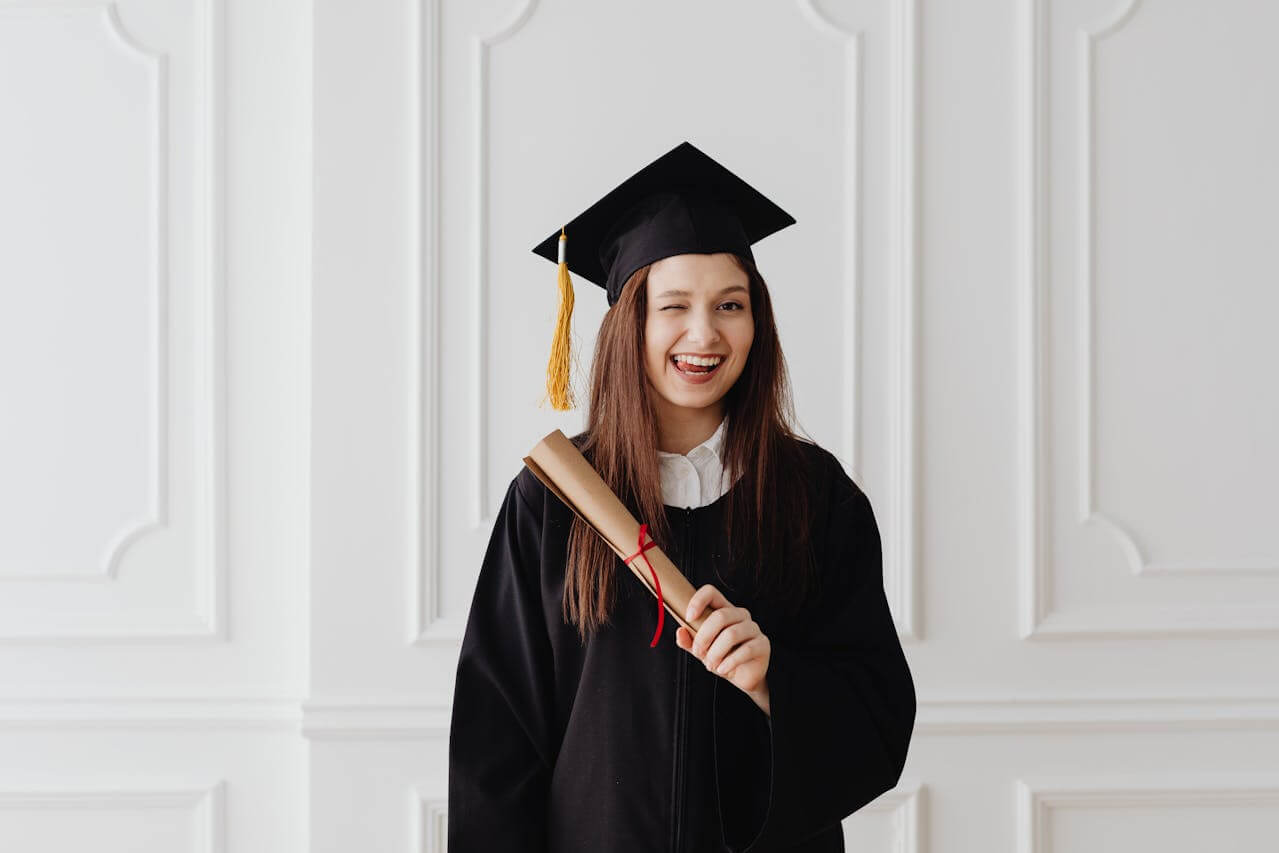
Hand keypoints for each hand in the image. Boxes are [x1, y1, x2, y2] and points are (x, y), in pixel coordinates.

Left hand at [676, 584, 770, 709]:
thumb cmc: (721, 658)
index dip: (698, 601)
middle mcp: (740, 615)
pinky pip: (745, 650)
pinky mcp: (762, 644)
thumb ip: (689, 641)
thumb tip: (680, 632)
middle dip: (704, 637)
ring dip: (716, 652)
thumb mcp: (701, 650)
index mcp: (724, 610)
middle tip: (698, 652)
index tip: (688, 618)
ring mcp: (753, 628)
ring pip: (732, 634)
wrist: (742, 677)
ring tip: (710, 664)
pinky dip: (729, 662)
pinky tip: (722, 669)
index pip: (712, 593)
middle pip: (721, 615)